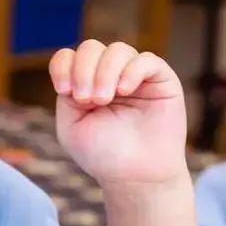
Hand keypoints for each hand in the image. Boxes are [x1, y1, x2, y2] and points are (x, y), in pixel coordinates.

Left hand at [51, 41, 189, 190]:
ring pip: (118, 50)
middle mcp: (110, 76)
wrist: (137, 177)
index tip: (65, 91)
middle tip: (87, 99)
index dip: (63, 66)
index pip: (69, 57)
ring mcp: (136, 76)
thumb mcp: (71, 125)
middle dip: (84, 70)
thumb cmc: (104, 155)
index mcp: (85, 84)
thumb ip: (67, 94)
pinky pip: (147, 60)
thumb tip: (77, 67)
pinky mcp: (161, 80)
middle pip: (91, 48)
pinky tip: (125, 90)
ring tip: (104, 99)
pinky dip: (132, 71)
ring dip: (105, 72)